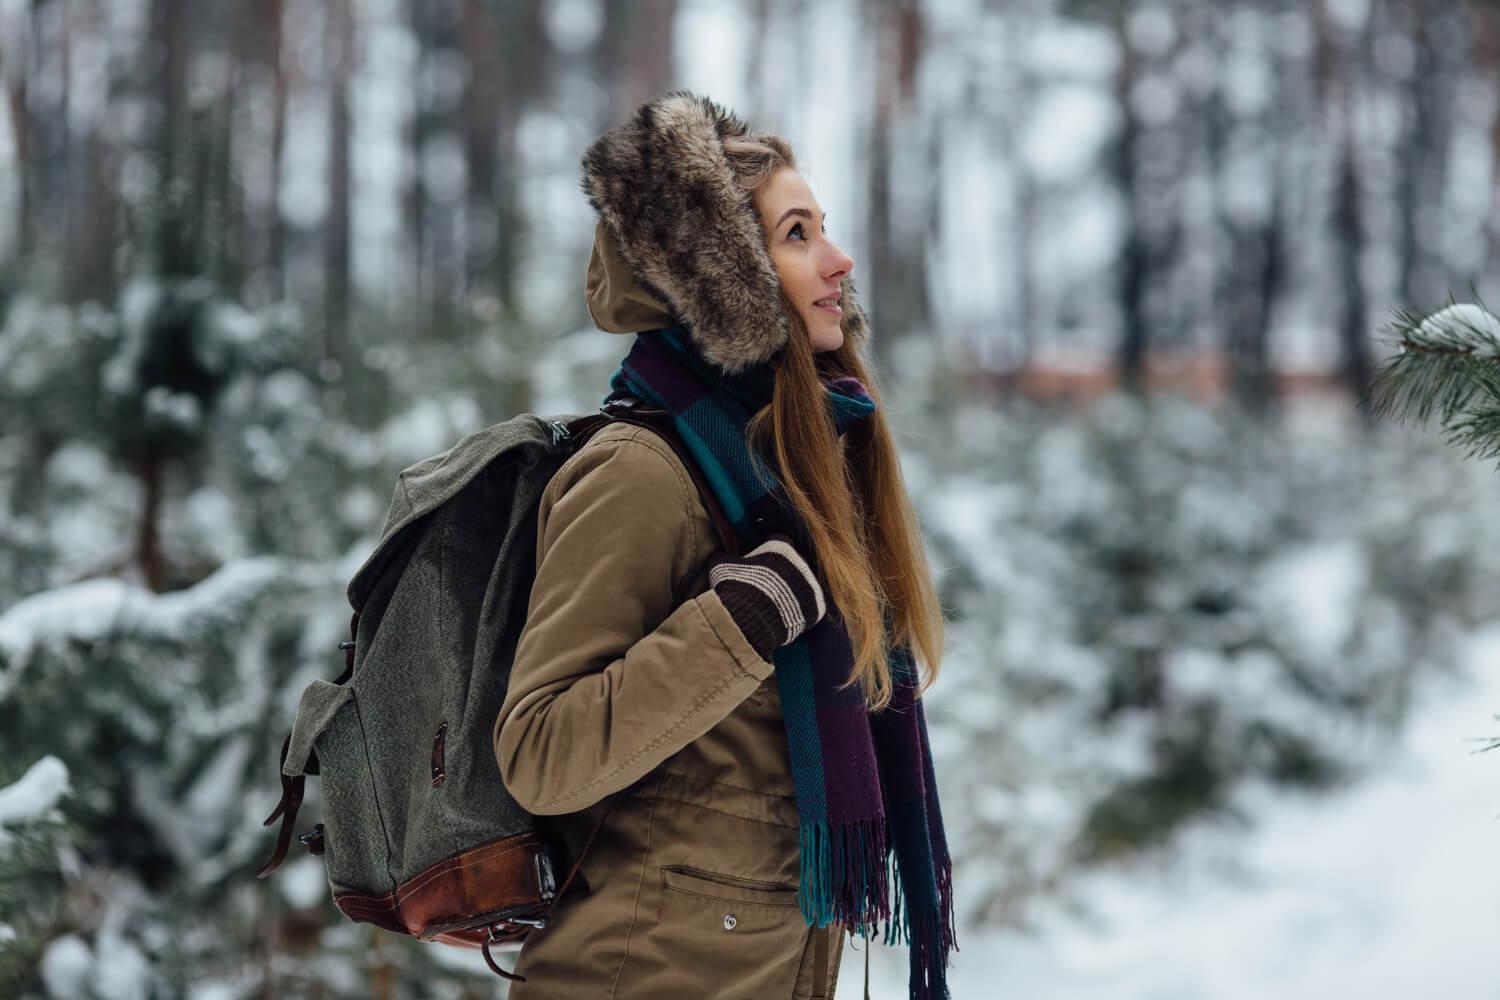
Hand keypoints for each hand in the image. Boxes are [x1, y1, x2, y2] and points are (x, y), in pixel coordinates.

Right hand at [707, 534, 826, 658]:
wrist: (750, 622)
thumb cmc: (735, 589)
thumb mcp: (720, 567)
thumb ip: (722, 556)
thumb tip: (718, 553)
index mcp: (781, 548)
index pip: (779, 540)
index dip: (769, 550)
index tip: (761, 559)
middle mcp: (801, 563)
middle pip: (795, 561)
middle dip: (784, 570)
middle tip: (770, 582)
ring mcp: (811, 585)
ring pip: (804, 583)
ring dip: (794, 589)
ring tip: (778, 601)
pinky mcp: (817, 607)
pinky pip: (811, 605)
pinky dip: (801, 608)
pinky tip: (787, 614)